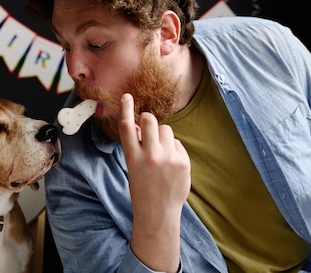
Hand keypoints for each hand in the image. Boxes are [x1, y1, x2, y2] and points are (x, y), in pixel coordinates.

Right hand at [119, 93, 189, 272]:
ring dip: (162, 135)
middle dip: (149, 119)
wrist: (158, 214)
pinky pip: (178, 143)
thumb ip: (136, 146)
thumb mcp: (133, 167)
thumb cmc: (143, 190)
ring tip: (161, 152)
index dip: (126, 108)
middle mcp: (151, 156)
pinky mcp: (183, 162)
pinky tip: (171, 164)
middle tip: (148, 125)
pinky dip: (174, 149)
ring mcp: (168, 158)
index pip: (127, 126)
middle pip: (150, 120)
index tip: (127, 96)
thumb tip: (139, 126)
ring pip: (166, 129)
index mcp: (133, 157)